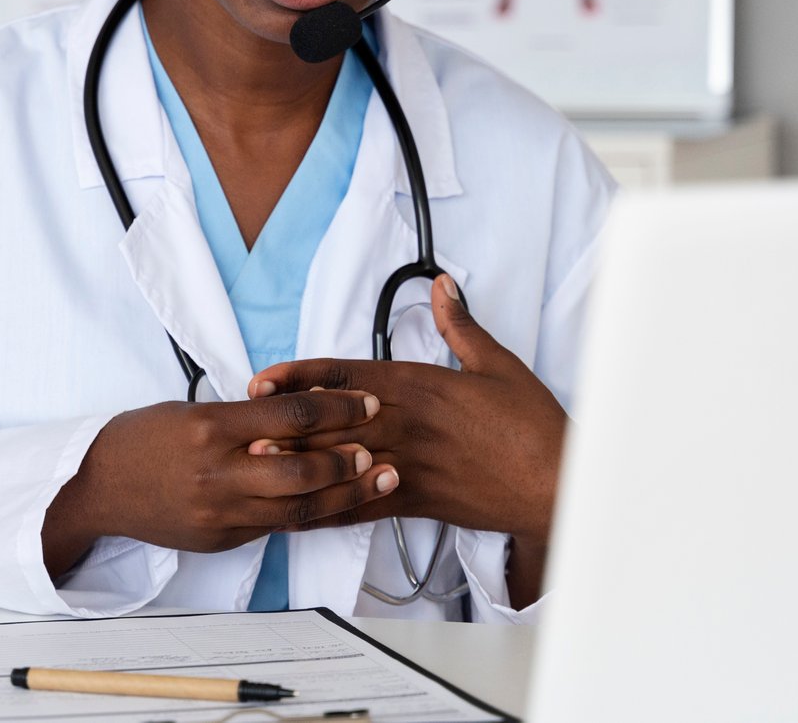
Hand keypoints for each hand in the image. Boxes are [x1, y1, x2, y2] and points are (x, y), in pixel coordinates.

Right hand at [41, 390, 397, 576]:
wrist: (99, 488)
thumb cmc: (143, 439)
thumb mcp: (191, 409)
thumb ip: (245, 415)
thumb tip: (299, 411)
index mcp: (209, 427)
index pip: (289, 415)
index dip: (336, 408)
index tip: (366, 401)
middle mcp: (217, 473)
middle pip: (300, 471)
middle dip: (348, 461)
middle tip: (380, 448)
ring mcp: (220, 513)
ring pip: (298, 508)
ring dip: (345, 495)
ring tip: (380, 480)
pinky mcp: (222, 539)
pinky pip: (277, 526)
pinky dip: (311, 514)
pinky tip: (339, 504)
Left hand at [246, 277, 565, 547]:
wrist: (556, 481)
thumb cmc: (531, 424)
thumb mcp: (498, 364)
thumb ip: (461, 326)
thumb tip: (442, 286)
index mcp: (421, 386)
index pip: (348, 376)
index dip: (302, 376)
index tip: (264, 378)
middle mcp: (407, 424)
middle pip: (333, 420)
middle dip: (285, 421)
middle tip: (241, 422)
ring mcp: (408, 465)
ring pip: (341, 462)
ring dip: (296, 462)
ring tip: (255, 464)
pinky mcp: (417, 500)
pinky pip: (365, 506)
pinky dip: (331, 508)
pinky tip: (302, 512)